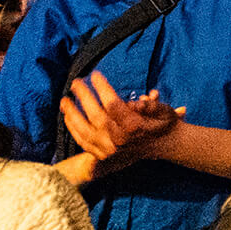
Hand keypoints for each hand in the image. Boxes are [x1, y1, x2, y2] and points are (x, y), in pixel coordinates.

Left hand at [61, 72, 180, 173]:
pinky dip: (74, 130)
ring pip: (85, 131)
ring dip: (73, 115)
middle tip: (76, 82)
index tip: (95, 74)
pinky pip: (84, 142)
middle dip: (84, 97)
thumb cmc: (164, 123)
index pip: (113, 104)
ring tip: (64, 100)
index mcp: (134, 127)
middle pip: (96, 116)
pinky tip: (68, 118)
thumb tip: (135, 103)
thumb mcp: (165, 110)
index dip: (102, 88)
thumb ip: (151, 105)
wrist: (164, 145)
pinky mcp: (104, 155)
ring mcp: (110, 149)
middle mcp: (119, 139)